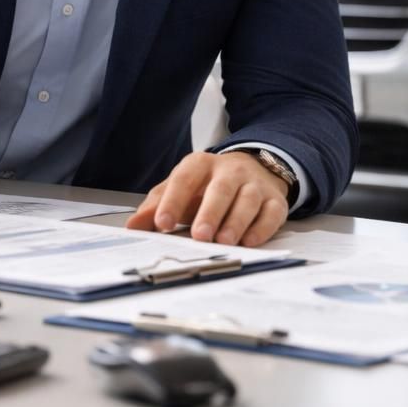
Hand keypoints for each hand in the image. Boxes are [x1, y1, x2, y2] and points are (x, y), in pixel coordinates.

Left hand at [125, 151, 288, 246]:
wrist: (254, 170)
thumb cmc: (208, 186)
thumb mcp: (180, 190)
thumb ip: (156, 206)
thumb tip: (133, 226)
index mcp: (200, 165)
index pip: (185, 178)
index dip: (173, 200)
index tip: (162, 222)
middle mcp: (230, 171)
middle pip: (221, 189)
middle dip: (210, 212)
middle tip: (200, 235)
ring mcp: (255, 184)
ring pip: (247, 200)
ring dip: (236, 221)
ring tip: (224, 241)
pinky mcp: (274, 200)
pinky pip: (271, 213)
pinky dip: (261, 228)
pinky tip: (250, 241)